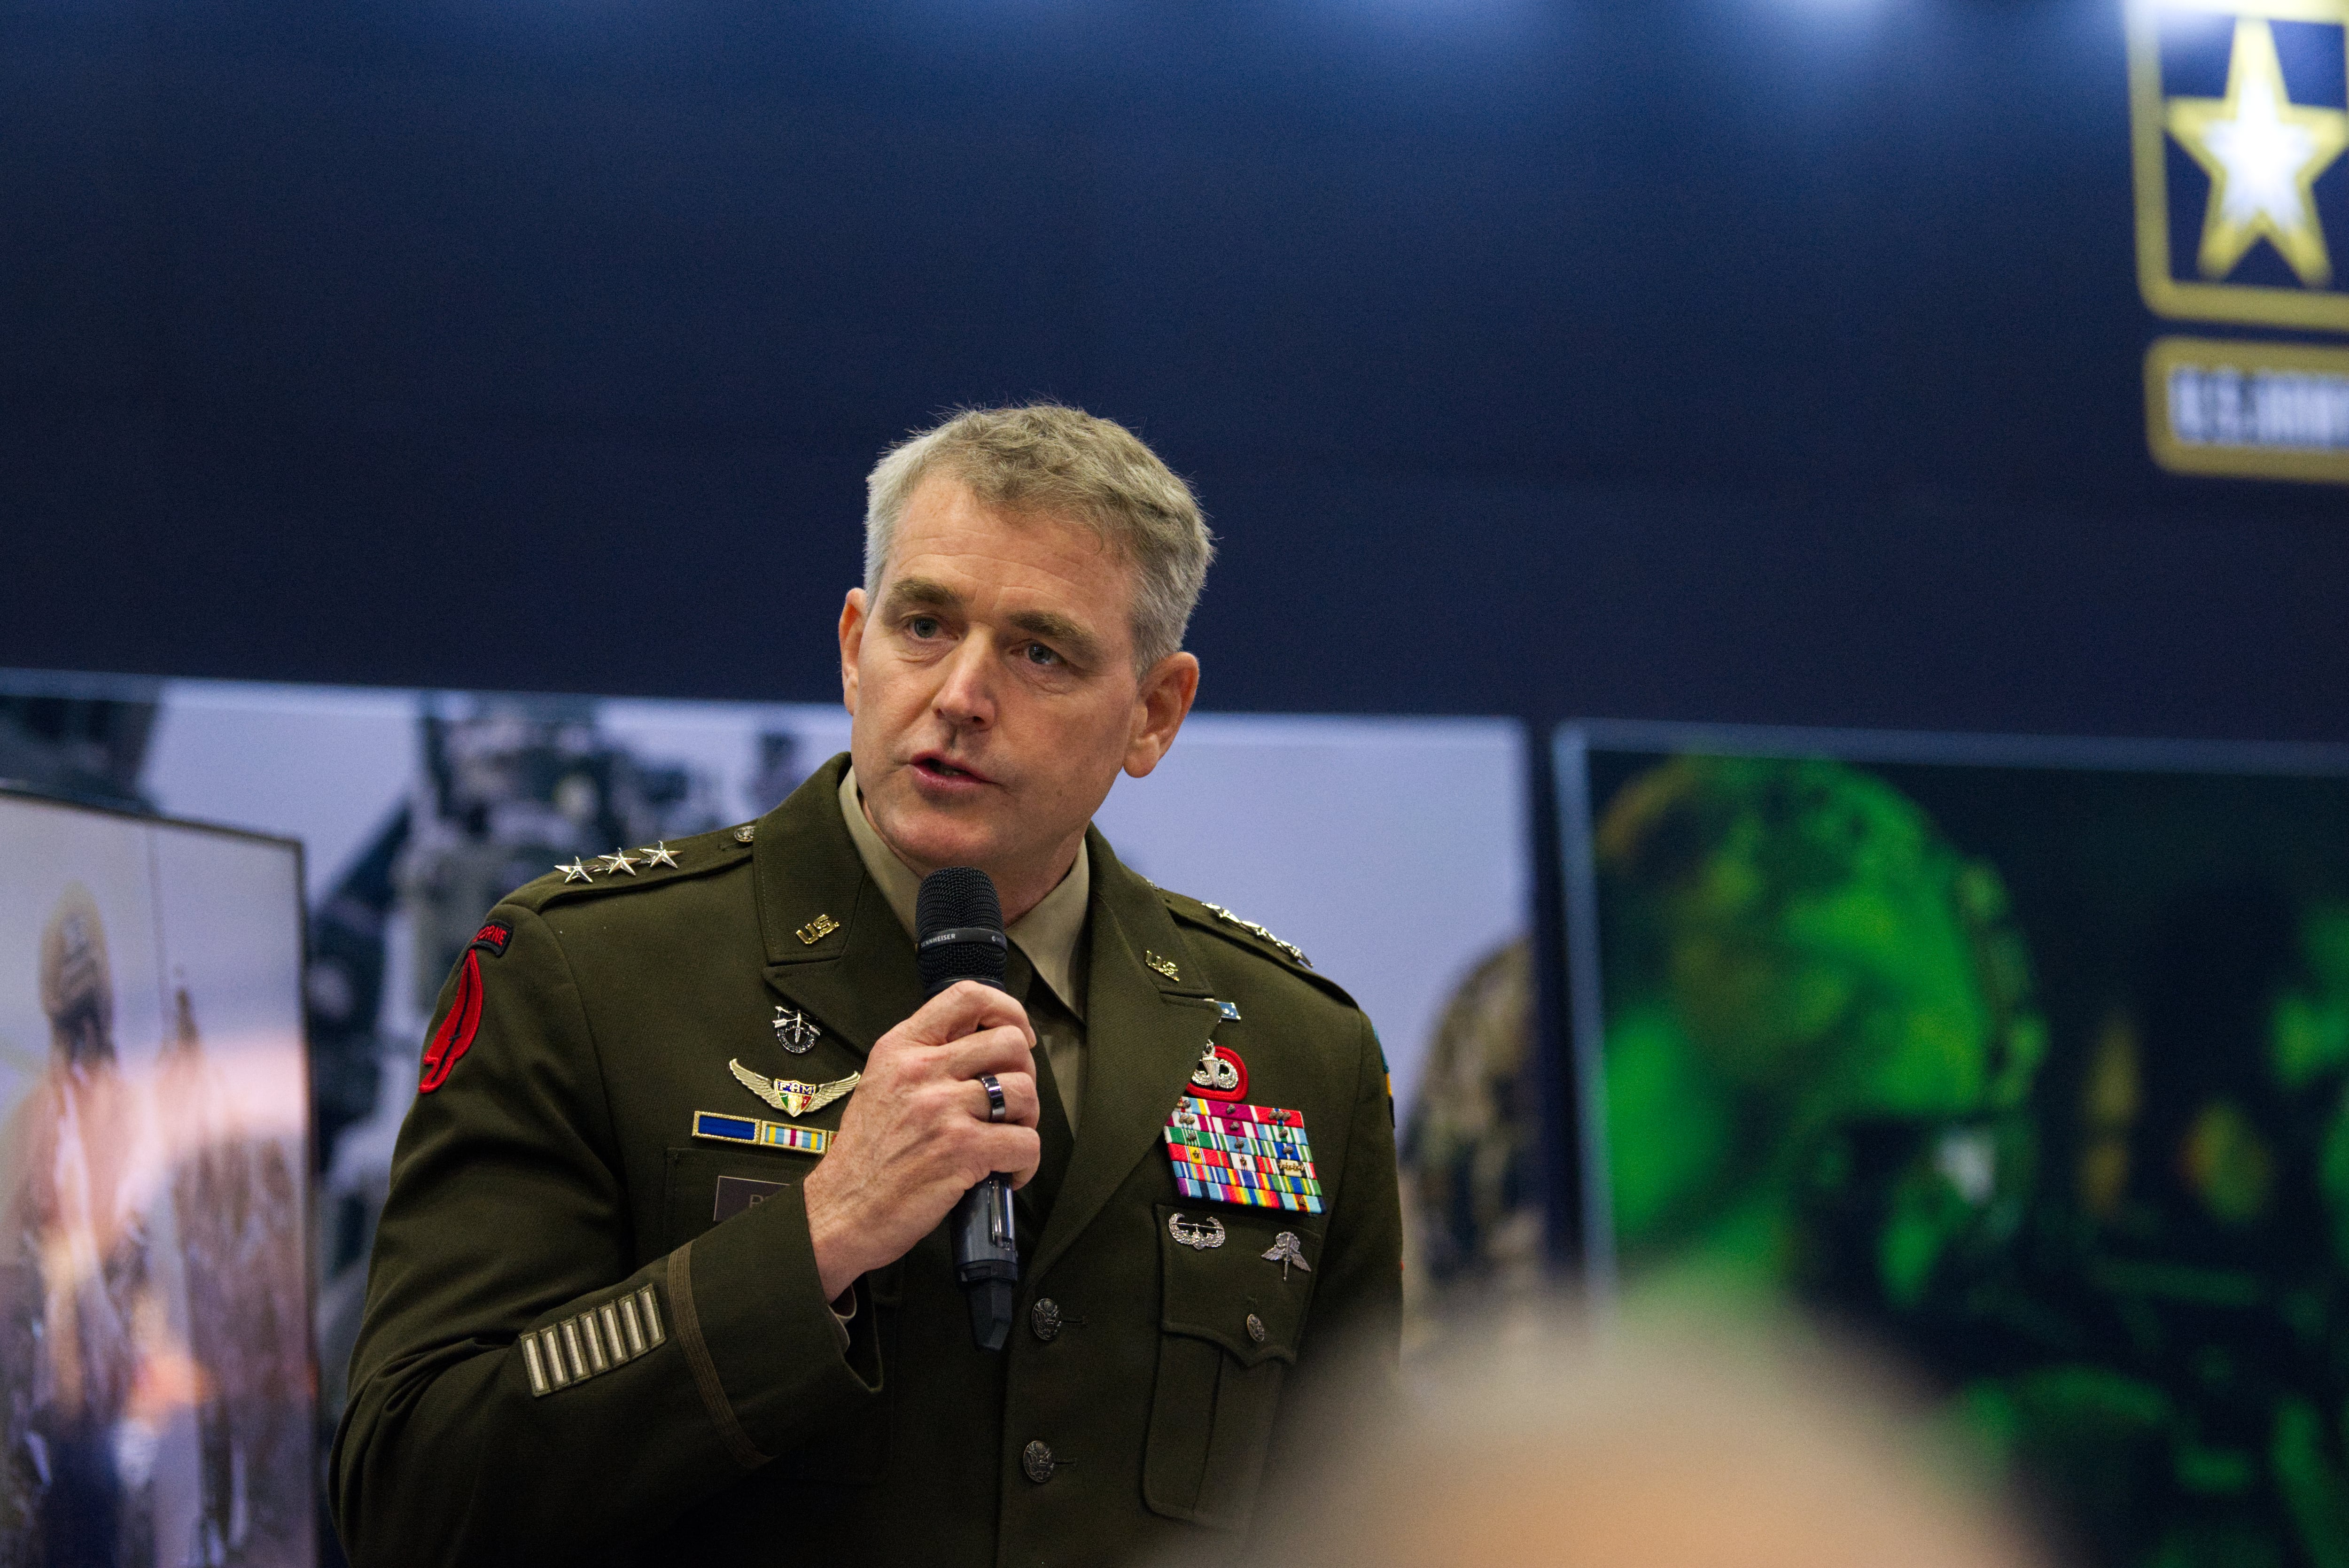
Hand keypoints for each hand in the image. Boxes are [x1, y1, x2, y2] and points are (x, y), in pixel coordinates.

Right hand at [802, 981, 1039, 1301]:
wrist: (840, 1212)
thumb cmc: (864, 1157)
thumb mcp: (882, 1084)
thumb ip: (925, 1058)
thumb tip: (981, 1046)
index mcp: (902, 1049)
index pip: (968, 996)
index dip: (1008, 1011)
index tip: (1018, 1036)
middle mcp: (921, 1070)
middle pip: (1010, 1043)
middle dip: (1024, 1074)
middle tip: (1011, 1104)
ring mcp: (942, 1109)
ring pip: (1025, 1092)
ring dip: (1027, 1120)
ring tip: (1006, 1140)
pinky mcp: (961, 1150)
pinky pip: (1026, 1143)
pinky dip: (1026, 1163)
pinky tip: (1005, 1173)